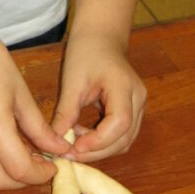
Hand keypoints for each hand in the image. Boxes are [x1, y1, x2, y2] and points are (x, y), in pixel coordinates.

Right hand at [0, 42, 70, 189]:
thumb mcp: (22, 95)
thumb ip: (40, 128)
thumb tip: (60, 149)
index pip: (20, 169)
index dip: (40, 174)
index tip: (53, 166)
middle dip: (23, 181)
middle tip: (40, 167)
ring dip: (4, 177)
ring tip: (22, 159)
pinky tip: (2, 150)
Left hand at [52, 32, 146, 161]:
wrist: (100, 38)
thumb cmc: (86, 53)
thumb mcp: (72, 82)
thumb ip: (65, 113)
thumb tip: (54, 142)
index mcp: (125, 87)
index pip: (120, 122)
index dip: (98, 140)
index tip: (74, 147)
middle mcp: (139, 99)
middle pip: (125, 137)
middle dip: (97, 151)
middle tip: (69, 154)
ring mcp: (140, 106)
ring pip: (125, 141)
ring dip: (100, 149)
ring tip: (74, 142)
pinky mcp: (134, 111)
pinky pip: (122, 135)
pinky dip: (104, 142)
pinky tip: (83, 136)